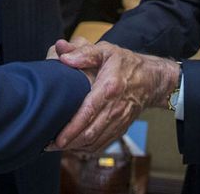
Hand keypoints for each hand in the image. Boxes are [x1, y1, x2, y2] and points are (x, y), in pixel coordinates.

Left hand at [51, 39, 179, 152]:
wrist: (151, 79)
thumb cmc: (125, 63)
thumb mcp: (106, 51)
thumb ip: (84, 52)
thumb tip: (62, 55)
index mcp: (109, 88)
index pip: (88, 112)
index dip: (72, 128)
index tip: (56, 137)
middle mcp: (115, 108)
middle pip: (90, 133)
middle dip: (68, 142)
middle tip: (48, 144)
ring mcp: (119, 121)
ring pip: (95, 142)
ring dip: (75, 147)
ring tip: (57, 146)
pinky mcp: (120, 129)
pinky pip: (102, 144)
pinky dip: (87, 149)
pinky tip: (74, 146)